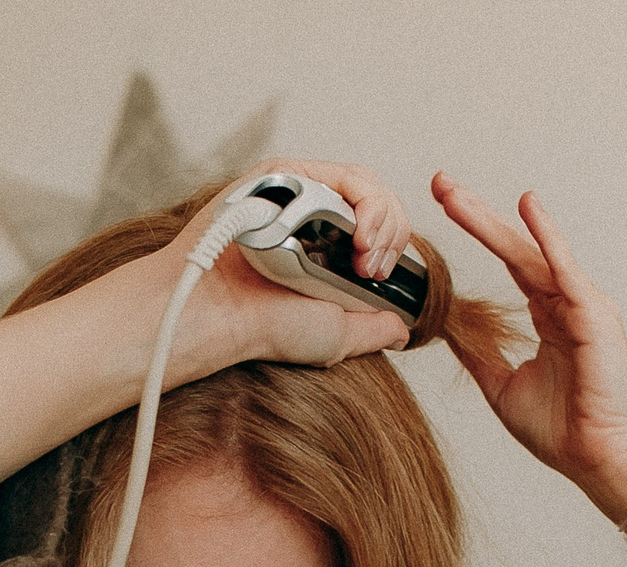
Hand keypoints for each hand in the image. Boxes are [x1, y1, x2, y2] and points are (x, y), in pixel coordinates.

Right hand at [163, 159, 415, 374]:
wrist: (224, 313)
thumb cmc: (266, 324)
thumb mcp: (337, 334)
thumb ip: (374, 329)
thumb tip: (402, 330)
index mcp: (330, 248)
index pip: (381, 227)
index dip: (393, 244)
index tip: (379, 275)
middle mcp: (317, 216)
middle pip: (379, 200)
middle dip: (391, 232)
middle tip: (372, 266)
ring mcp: (302, 192)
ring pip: (366, 183)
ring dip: (379, 217)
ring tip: (365, 250)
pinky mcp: (286, 174)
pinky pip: (339, 174)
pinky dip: (361, 200)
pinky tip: (357, 234)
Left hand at [429, 172, 626, 529]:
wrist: (599, 460)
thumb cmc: (564, 432)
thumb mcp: (503, 387)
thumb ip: (480, 355)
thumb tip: (448, 332)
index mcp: (549, 318)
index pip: (510, 265)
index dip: (478, 233)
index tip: (442, 206)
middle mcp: (567, 304)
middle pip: (516, 249)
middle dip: (476, 216)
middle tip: (440, 183)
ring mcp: (583, 306)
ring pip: (532, 253)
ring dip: (493, 223)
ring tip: (455, 196)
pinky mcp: (595, 316)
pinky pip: (565, 270)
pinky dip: (547, 238)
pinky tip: (527, 208)